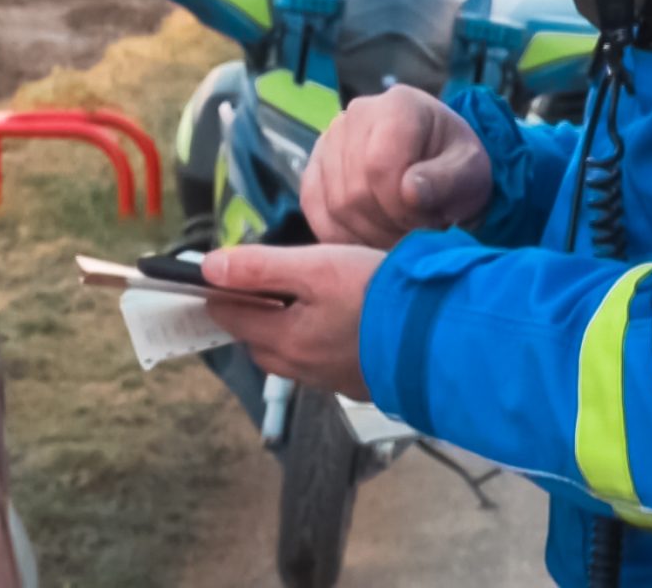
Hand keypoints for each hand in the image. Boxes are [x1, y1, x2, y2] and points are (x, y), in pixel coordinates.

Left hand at [202, 244, 381, 399]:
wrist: (443, 336)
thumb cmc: (378, 295)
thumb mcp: (316, 268)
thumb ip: (260, 268)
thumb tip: (208, 268)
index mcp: (285, 341)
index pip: (229, 319)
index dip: (219, 293)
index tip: (218, 275)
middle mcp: (303, 369)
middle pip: (258, 343)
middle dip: (253, 316)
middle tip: (266, 284)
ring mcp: (334, 380)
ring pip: (291, 355)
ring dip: (287, 331)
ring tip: (304, 301)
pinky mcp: (361, 383)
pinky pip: (323, 363)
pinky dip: (318, 342)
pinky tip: (340, 323)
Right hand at [300, 84, 490, 248]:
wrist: (439, 163)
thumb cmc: (457, 166)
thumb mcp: (471, 172)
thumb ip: (445, 180)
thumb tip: (409, 192)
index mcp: (398, 107)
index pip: (379, 166)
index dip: (400, 207)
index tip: (426, 221)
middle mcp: (355, 116)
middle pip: (354, 191)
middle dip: (388, 225)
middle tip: (416, 232)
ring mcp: (329, 141)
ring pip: (335, 206)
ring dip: (370, 234)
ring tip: (400, 231)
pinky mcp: (314, 168)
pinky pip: (315, 211)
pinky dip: (344, 236)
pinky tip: (373, 235)